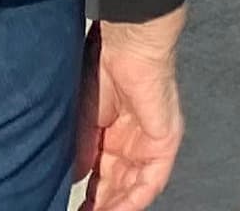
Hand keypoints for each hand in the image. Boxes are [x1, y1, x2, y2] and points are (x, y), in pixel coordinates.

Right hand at [74, 8, 185, 208]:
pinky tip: (120, 210)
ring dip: (116, 206)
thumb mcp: (80, 124)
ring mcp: (150, 142)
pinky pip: (152, 179)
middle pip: (117, 185)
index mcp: (110, 134)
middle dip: (101, 205)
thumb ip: (80, 156)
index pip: (100, 175)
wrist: (125, 44)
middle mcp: (131, 141)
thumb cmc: (99, 71)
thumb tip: (76, 182)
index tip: (73, 209)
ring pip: (134, 187)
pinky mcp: (165, 140)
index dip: (88, 196)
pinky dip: (135, 198)